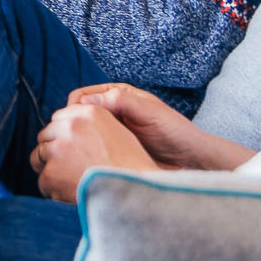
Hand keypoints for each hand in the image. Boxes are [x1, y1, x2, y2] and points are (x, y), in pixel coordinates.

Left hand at [31, 102, 159, 203]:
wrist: (135, 191)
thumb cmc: (130, 165)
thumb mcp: (116, 129)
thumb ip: (90, 123)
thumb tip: (65, 128)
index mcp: (89, 112)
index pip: (59, 118)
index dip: (63, 134)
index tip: (70, 147)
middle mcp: (70, 127)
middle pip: (45, 136)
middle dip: (52, 150)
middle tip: (67, 165)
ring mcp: (58, 150)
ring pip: (38, 157)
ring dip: (50, 168)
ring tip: (68, 180)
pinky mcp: (51, 173)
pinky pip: (42, 180)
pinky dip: (52, 189)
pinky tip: (69, 192)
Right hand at [66, 83, 255, 172]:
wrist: (190, 161)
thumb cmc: (175, 132)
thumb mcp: (149, 112)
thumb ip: (122, 102)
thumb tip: (88, 101)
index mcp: (118, 96)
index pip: (82, 96)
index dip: (73, 108)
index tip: (72, 123)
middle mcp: (112, 112)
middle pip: (78, 115)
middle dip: (71, 126)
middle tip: (70, 141)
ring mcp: (112, 133)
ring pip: (83, 134)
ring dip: (78, 142)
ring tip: (77, 154)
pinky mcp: (114, 152)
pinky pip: (92, 150)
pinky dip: (86, 155)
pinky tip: (88, 163)